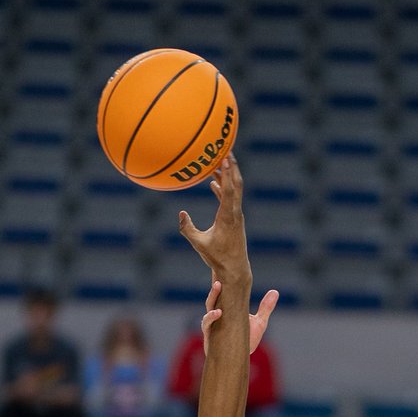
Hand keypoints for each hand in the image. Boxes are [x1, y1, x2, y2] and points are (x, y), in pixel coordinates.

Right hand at [178, 156, 247, 276]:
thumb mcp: (199, 244)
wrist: (234, 268)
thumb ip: (188, 228)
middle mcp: (235, 212)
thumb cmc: (217, 257)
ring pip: (233, 189)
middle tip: (225, 148)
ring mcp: (236, 214)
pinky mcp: (234, 218)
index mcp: (227, 216)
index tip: (224, 157)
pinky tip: (213, 183)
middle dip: (232, 165)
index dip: (226, 173)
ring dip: (227, 175)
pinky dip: (223, 188)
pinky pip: (229, 198)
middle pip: (236, 183)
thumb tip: (181, 213)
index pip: (228, 190)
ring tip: (218, 161)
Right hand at [201, 280, 278, 354]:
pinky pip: (207, 324)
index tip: (226, 270)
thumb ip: (265, 308)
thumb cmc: (246, 341)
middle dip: (216, 287)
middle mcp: (217, 314)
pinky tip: (218, 312)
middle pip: (214, 296)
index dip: (224, 282)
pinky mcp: (209, 334)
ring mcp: (212, 324)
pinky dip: (211, 317)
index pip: (224, 293)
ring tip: (218, 287)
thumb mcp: (259, 323)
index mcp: (227, 309)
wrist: (236, 361)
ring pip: (209, 306)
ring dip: (213, 296)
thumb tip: (275, 291)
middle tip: (220, 278)